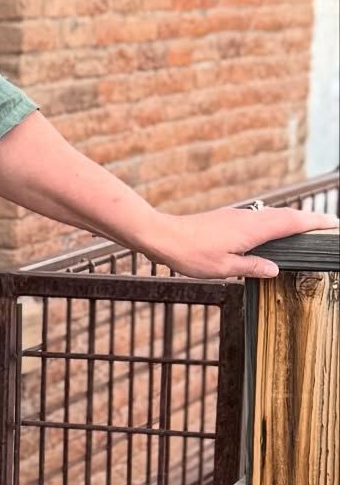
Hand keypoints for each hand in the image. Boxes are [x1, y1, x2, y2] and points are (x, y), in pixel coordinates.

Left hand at [147, 205, 339, 278]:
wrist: (163, 236)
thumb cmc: (190, 253)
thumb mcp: (224, 268)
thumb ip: (252, 267)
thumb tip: (275, 269)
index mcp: (253, 229)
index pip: (292, 222)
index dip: (315, 222)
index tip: (333, 223)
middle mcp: (248, 218)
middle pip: (287, 215)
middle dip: (309, 220)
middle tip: (327, 226)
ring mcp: (238, 217)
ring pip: (272, 215)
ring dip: (291, 220)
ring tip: (306, 229)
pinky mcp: (228, 219)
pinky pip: (259, 218)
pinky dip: (273, 222)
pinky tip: (271, 232)